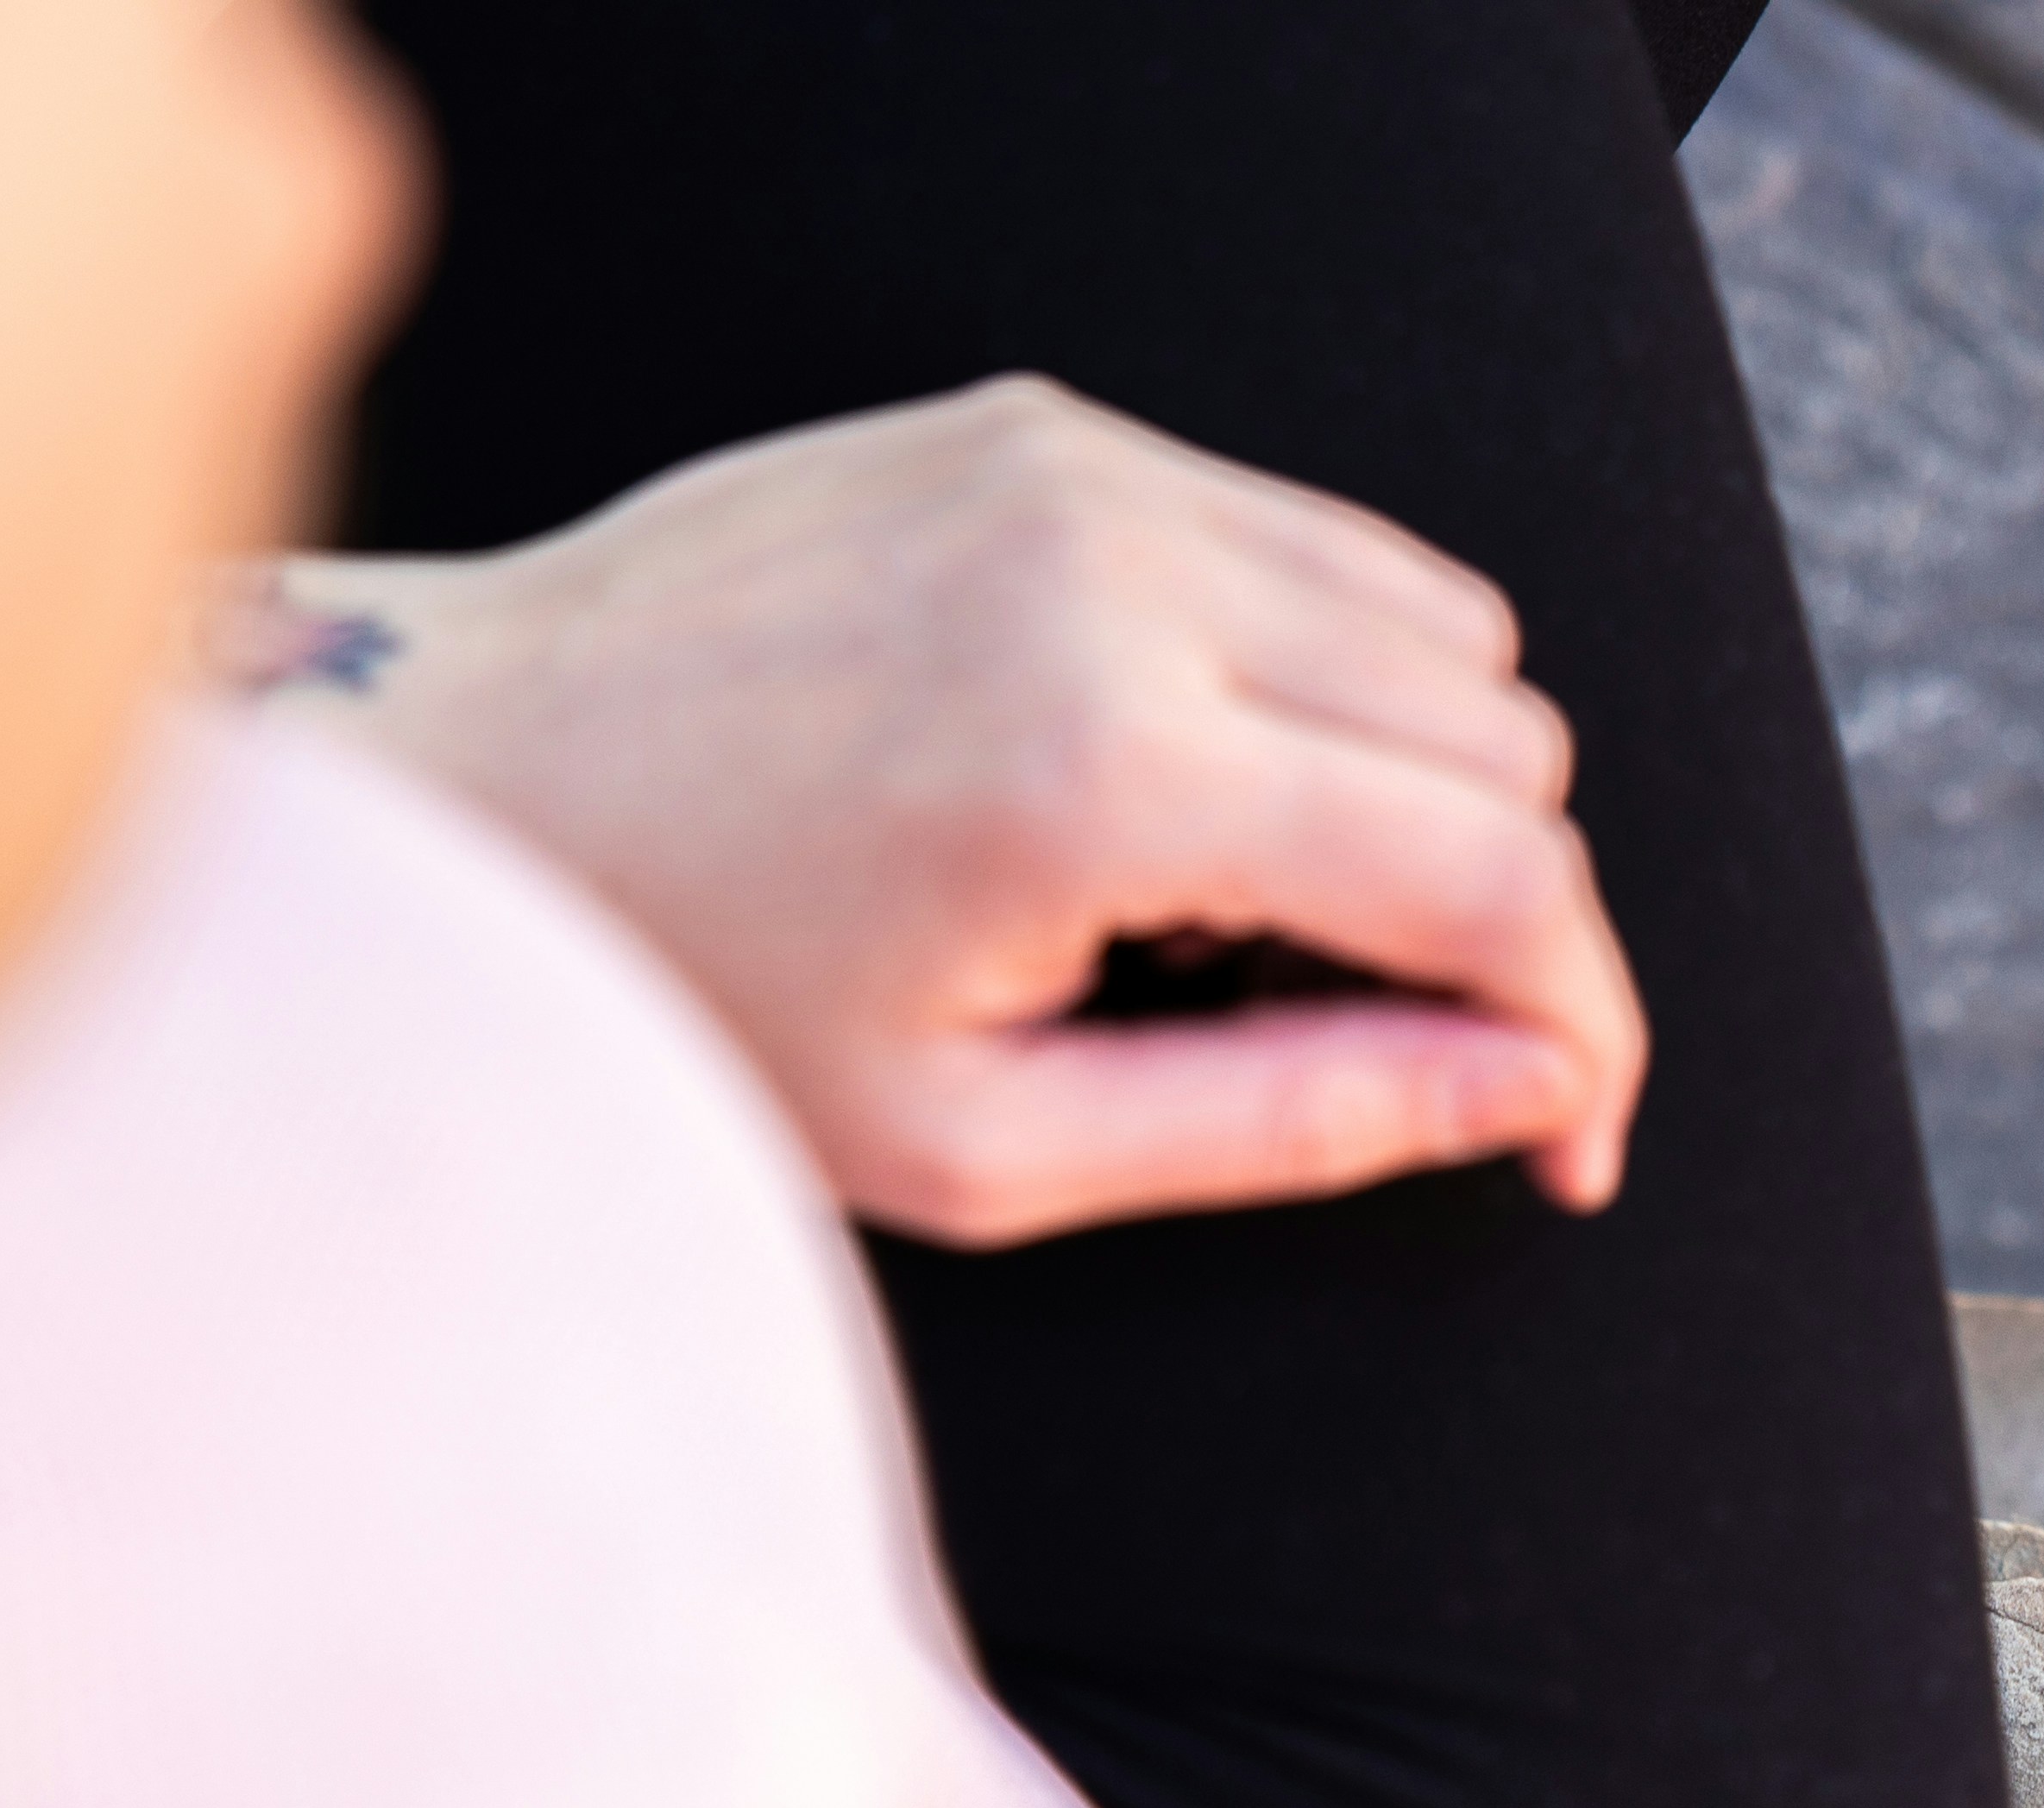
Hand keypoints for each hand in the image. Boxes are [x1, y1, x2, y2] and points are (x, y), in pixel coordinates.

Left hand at [237, 377, 1646, 1239]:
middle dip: (1494, 914)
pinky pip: (1316, 544)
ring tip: (1237, 904)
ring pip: (1445, 629)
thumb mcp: (990, 1144)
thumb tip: (1527, 1090)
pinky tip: (1183, 779)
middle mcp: (1115, 577)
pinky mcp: (1040, 427)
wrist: (460, 776)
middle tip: (1347, 1024)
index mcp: (1103, 773)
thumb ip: (1296, 1119)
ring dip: (1417, 787)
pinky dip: (1320, 676)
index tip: (1564, 1127)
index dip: (1583, 1027)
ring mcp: (1078, 473)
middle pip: (1507, 743)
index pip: (1501, 879)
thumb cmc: (692, 987)